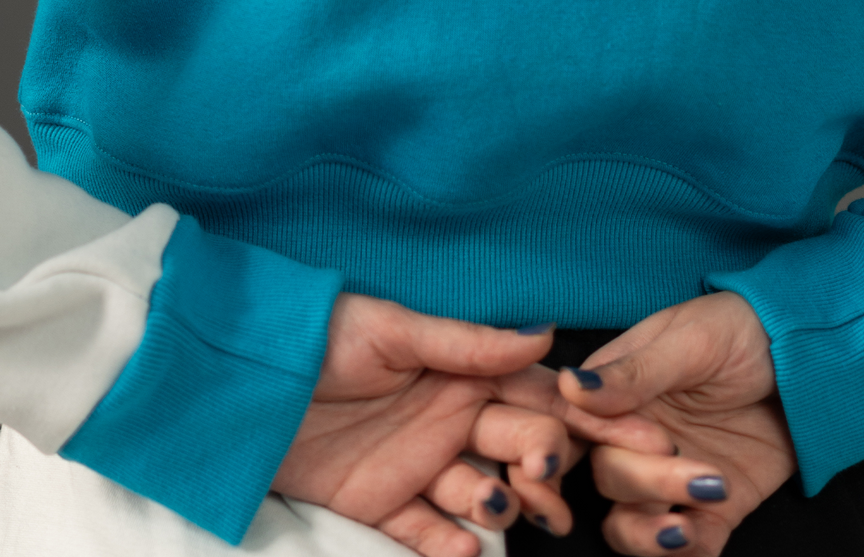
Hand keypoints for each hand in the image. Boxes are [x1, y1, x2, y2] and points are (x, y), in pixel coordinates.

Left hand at [273, 295, 569, 556]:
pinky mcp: (382, 505)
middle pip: (520, 448)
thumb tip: (543, 334)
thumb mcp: (394, 330)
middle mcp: (450, 420)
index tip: (618, 432)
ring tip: (494, 502)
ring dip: (500, 505)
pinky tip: (463, 551)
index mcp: (462, 371)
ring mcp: (418, 466)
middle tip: (540, 472)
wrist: (245, 383)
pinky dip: (448, 546)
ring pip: (482, 496)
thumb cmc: (320, 336)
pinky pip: (426, 533)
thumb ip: (468, 343)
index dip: (576, 413)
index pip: (535, 393)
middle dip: (544, 464)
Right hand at [555, 293, 793, 555]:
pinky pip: (689, 547)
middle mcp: (633, 439)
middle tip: (691, 465)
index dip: (573, 449)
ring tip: (685, 526)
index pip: (569, 430)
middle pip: (607, 479)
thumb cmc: (739, 330)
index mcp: (614, 393)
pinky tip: (701, 534)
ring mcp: (671, 476)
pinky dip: (688, 551)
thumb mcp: (690, 340)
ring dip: (650, 534)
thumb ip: (635, 372)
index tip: (616, 446)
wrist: (805, 357)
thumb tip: (572, 386)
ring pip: (630, 525)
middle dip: (644, 482)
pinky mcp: (711, 509)